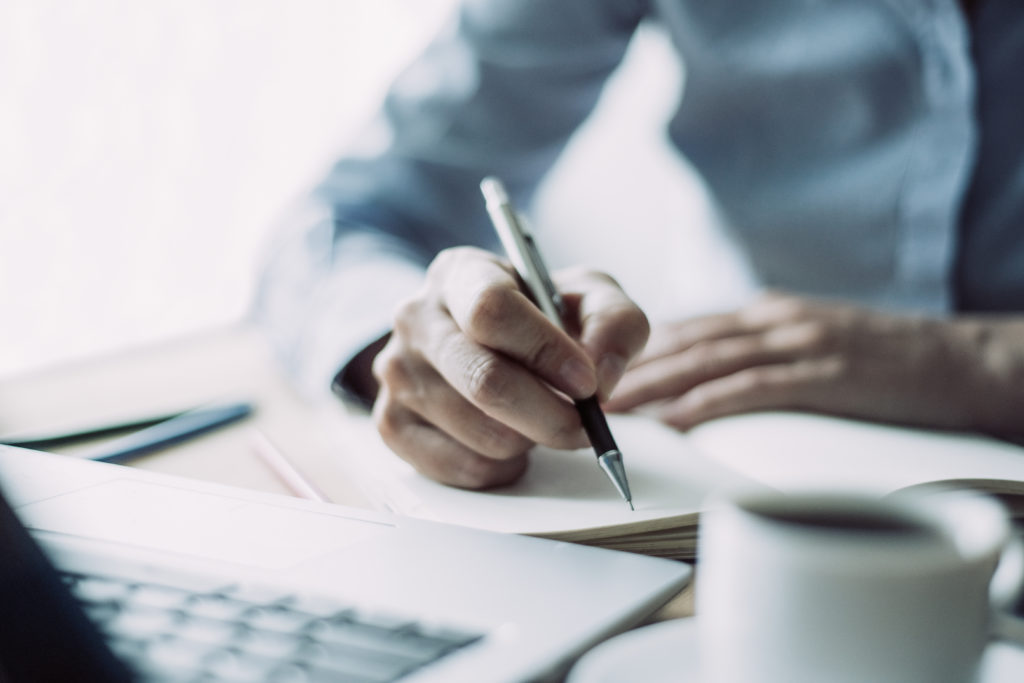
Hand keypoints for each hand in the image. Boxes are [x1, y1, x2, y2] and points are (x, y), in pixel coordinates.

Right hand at [370, 247, 648, 488]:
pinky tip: (510, 445)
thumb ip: (614, 323)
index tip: (587, 382)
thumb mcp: (589, 298)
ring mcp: (396, 372)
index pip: (490, 309)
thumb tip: (600, 376)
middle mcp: (416, 317)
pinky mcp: (391, 423)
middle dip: (549, 415)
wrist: (489, 341)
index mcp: (461, 273)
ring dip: (529, 441)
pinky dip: (500, 468)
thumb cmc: (541, 317)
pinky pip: (457, 466)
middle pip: (483, 380)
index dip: (544, 352)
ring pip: (477, 431)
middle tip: (583, 427)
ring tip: (540, 423)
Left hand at [603, 292, 1023, 434]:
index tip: (592, 364)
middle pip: (682, 341)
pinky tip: (671, 422)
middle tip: (579, 388)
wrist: (956, 361)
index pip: (685, 327)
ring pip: (705, 361)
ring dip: (652, 386)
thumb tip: (702, 371)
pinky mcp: (820, 374)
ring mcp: (796, 344)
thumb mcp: (810, 339)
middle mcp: (772, 321)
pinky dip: (703, 405)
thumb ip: (758, 349)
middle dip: (626, 365)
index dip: (632, 346)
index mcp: (766, 313)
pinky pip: (748, 389)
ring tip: (608, 407)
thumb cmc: (880, 359)